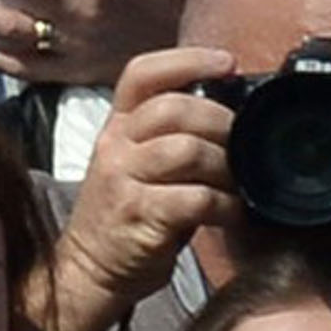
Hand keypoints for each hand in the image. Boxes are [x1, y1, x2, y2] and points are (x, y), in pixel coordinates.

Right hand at [45, 45, 236, 330]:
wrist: (88, 271)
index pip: (143, 74)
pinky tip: (231, 213)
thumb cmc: (125, 217)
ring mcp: (123, 179)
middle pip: (176, 108)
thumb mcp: (135, 165)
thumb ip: (171, 138)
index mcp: (117, 126)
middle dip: (222, 122)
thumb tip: (233, 119)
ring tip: (236, 184)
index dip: (187, 60)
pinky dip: (225, 205)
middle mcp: (115, 145)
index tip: (227, 63)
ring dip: (226, 166)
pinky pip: (196, 198)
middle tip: (242, 144)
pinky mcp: (139, 215)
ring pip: (189, 150)